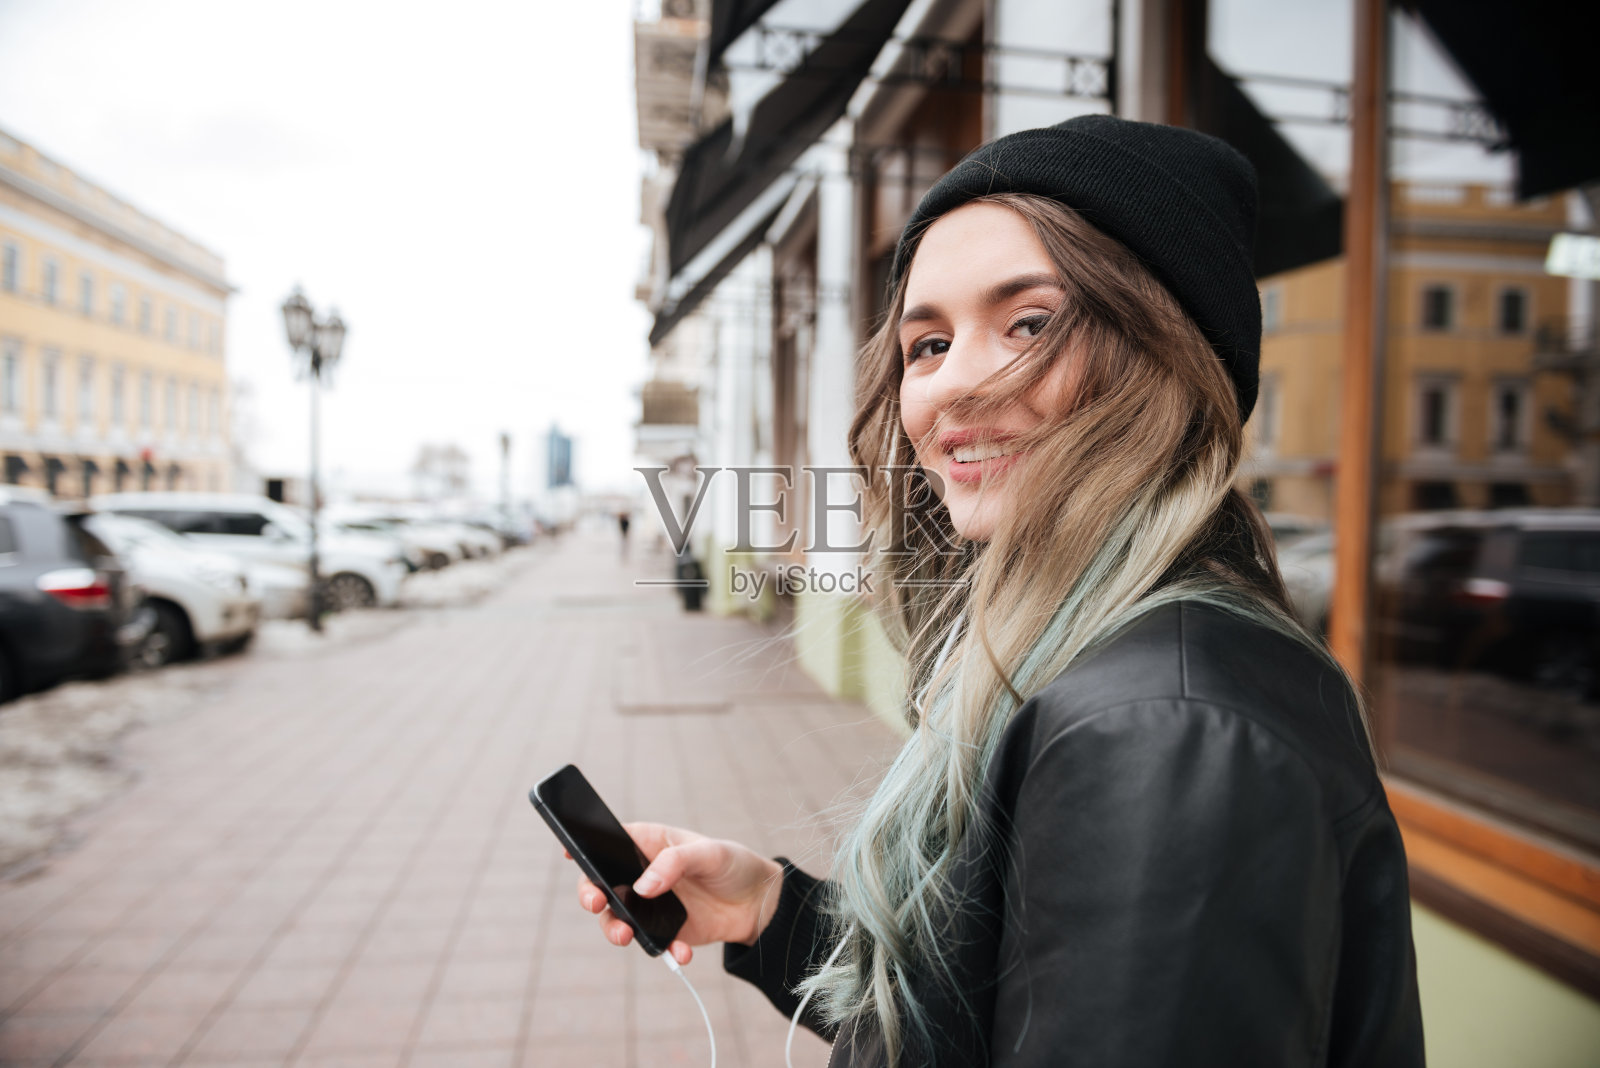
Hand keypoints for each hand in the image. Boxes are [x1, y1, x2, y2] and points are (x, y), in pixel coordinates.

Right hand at [571, 822, 783, 964]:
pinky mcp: (664, 931)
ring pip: (616, 919)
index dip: (585, 845)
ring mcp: (649, 906)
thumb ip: (675, 863)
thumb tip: (643, 887)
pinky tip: (681, 952)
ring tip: (627, 936)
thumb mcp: (710, 854)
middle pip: (601, 884)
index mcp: (649, 843)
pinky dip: (661, 950)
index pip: (609, 841)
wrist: (759, 903)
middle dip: (591, 895)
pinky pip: (651, 943)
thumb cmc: (732, 865)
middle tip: (597, 903)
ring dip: (615, 929)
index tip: (570, 852)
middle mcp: (642, 875)